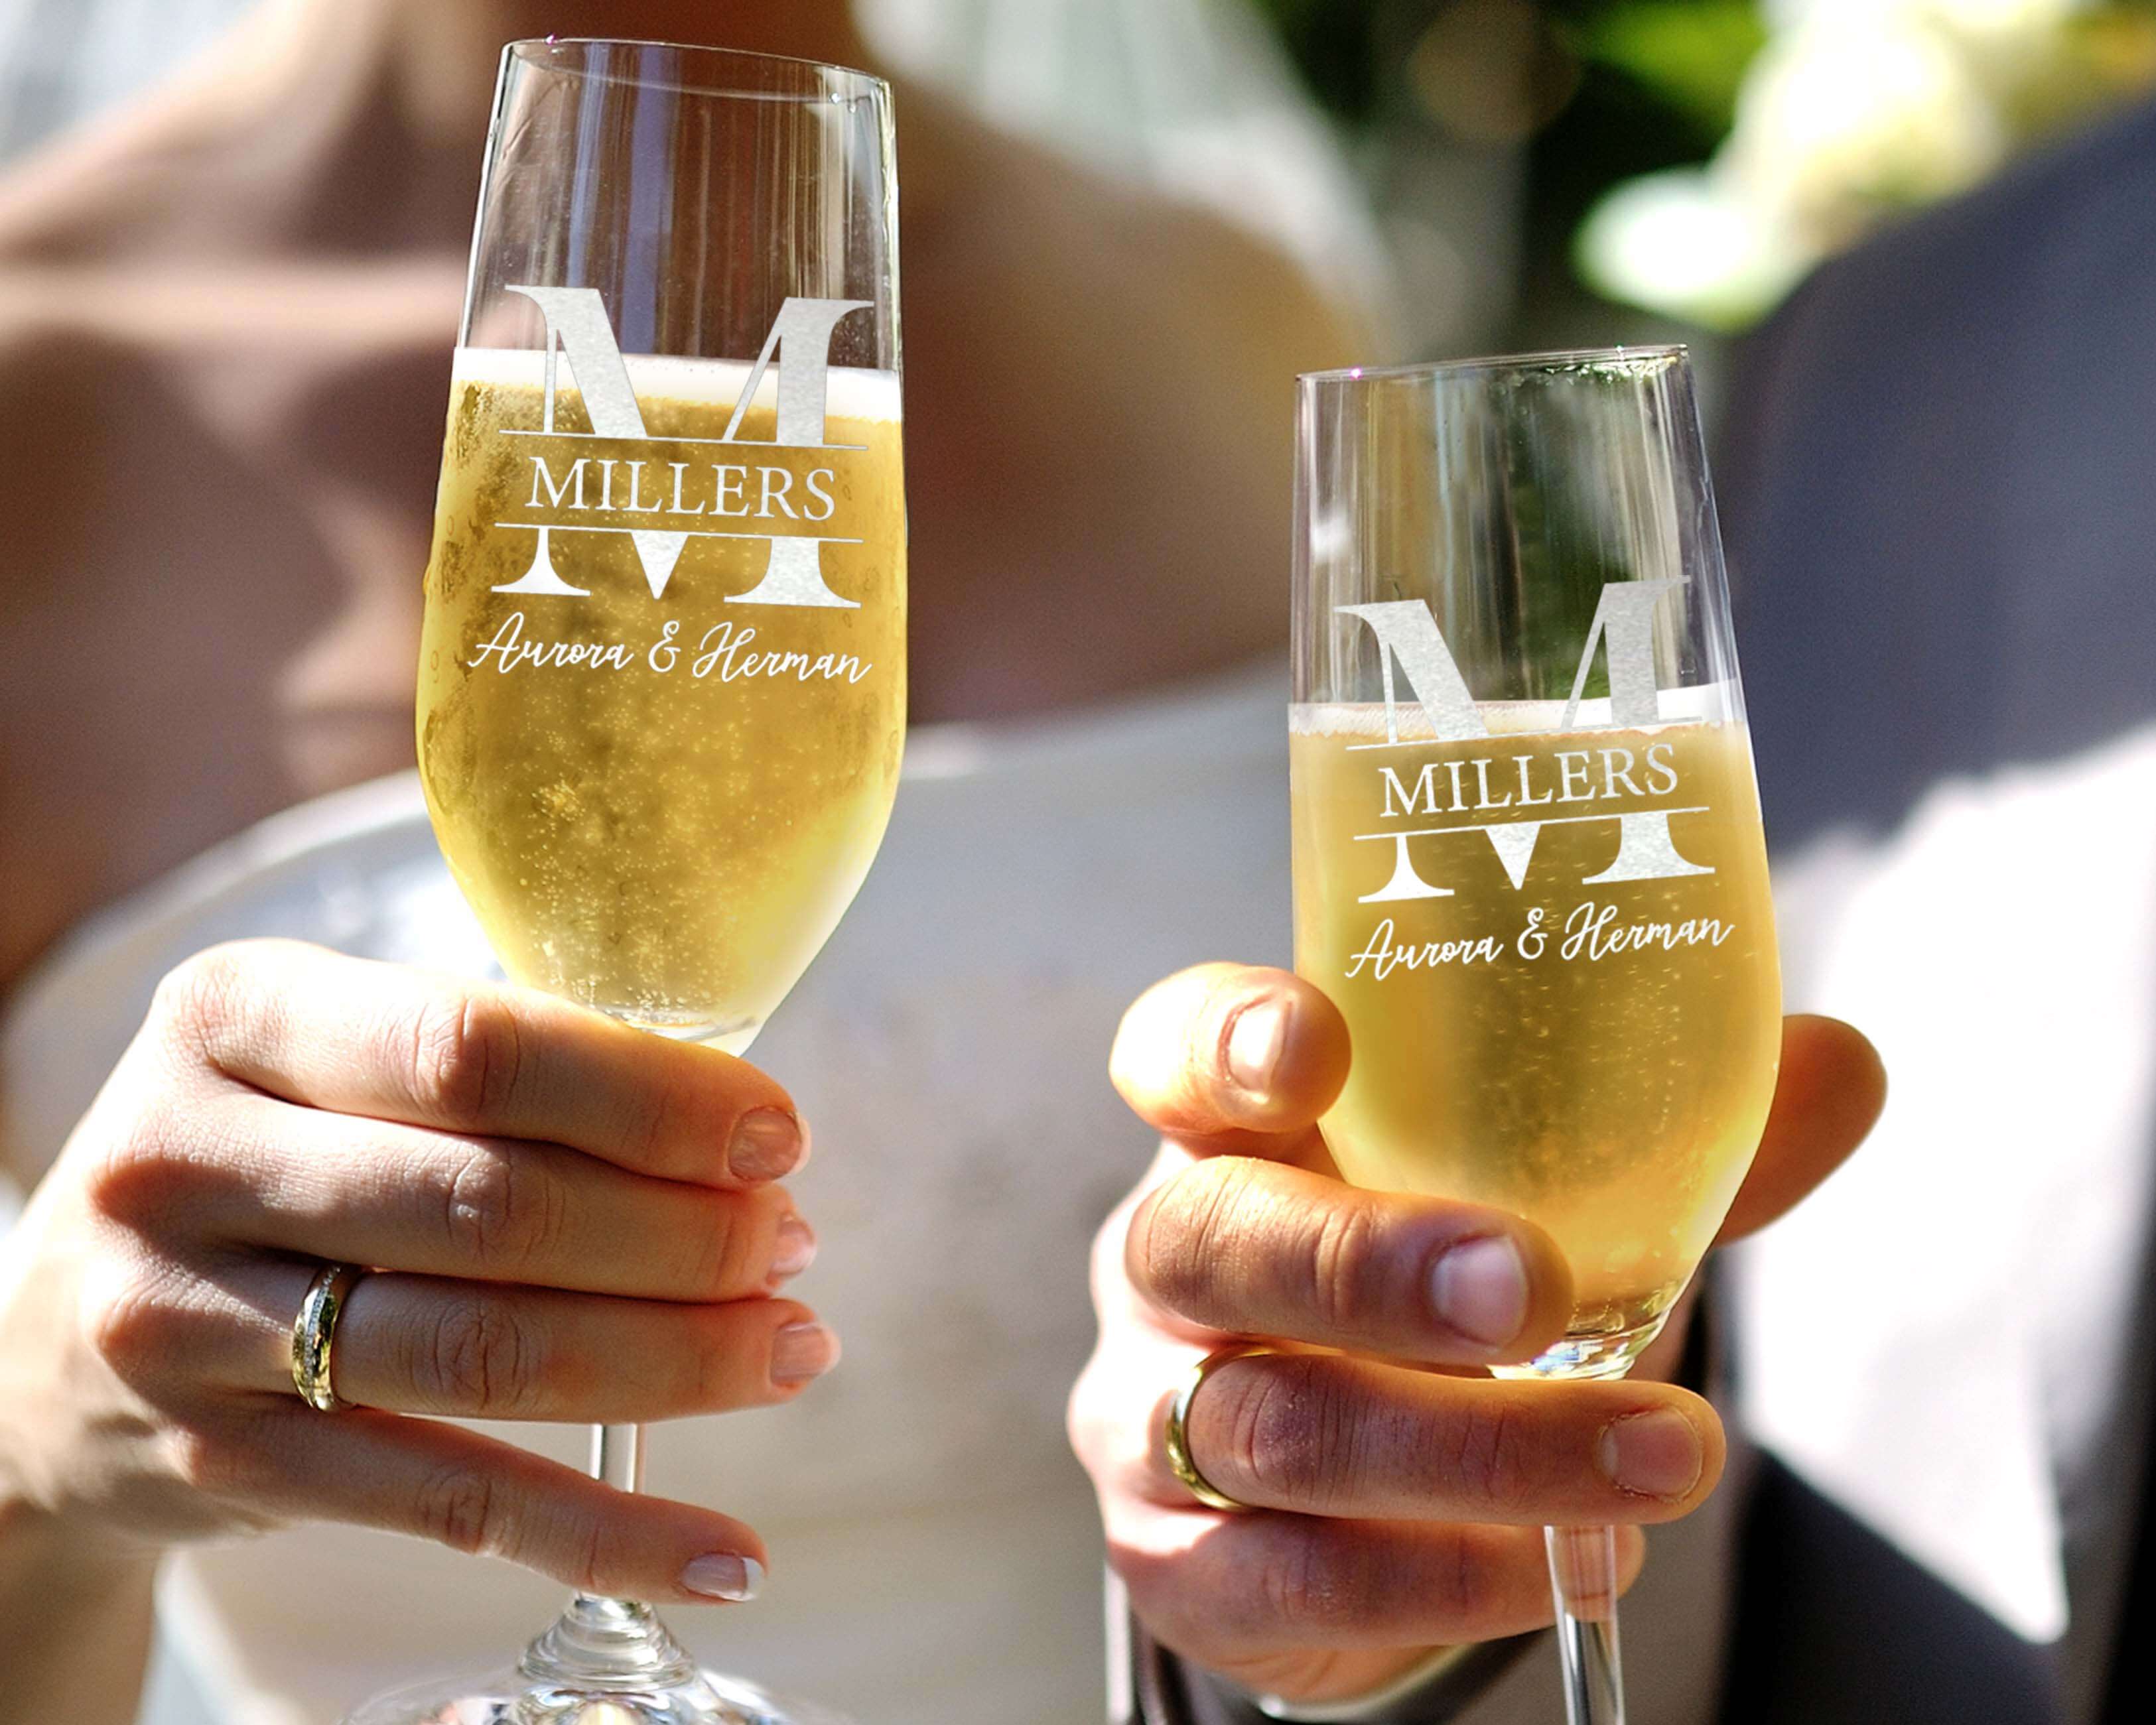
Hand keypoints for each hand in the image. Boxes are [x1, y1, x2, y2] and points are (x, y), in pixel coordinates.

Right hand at [0, 940, 837, 1607]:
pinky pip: (449, 1504)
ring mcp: (187, 1327)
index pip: (473, 1048)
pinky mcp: (221, 1467)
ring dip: (676, 1362)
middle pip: (494, 1210)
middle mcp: (186, 1162)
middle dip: (684, 1235)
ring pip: (484, 1357)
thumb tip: (728, 1118)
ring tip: (793, 1347)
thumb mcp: (324, 1052)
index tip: (774, 1134)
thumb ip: (488, 1056)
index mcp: (235, 1016)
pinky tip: (727, 1550)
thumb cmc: (265, 1150)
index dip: (649, 1098)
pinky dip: (606, 1534)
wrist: (49, 1333)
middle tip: (795, 1243)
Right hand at [1068, 963, 1884, 1706]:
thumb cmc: (1439, 1303)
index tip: (1317, 1042)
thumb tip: (1844, 1064)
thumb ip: (1665, 1146)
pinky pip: (1286, 1573)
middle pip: (1211, 1238)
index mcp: (1237, 1133)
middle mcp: (1167, 1259)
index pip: (1179, 1054)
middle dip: (1366, 1264)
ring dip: (1472, 1448)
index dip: (1224, 1040)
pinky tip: (1564, 1562)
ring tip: (1657, 1457)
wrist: (1352, 1499)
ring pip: (1273, 1424)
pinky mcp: (1175, 1560)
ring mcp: (1149, 1411)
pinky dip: (1439, 1574)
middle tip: (1524, 1293)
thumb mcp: (1534, 1211)